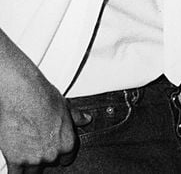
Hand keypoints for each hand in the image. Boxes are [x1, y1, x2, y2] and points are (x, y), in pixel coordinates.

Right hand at [0, 33, 80, 171]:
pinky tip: (16, 165)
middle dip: (43, 157)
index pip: (66, 159)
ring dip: (29, 164)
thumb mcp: (66, 106)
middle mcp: (53, 153)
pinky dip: (16, 171)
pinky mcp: (16, 160)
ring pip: (32, 172)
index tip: (53, 151)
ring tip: (26, 151)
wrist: (23, 94)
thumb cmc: (43, 97)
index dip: (59, 155)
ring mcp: (34, 158)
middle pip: (49, 164)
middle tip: (37, 145)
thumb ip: (76, 117)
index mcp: (68, 142)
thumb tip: (86, 119)